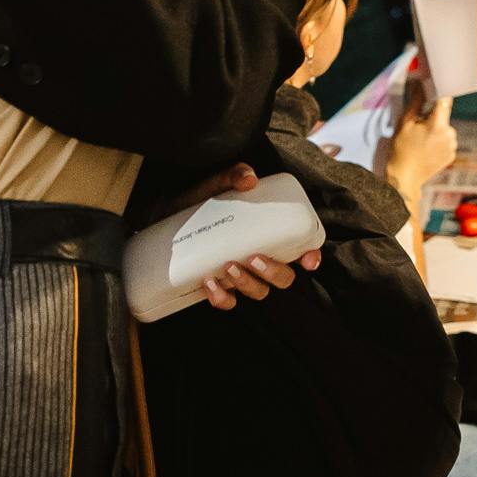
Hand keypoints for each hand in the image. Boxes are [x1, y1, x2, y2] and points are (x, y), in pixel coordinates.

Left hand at [182, 163, 324, 308]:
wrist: (166, 214)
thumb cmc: (201, 198)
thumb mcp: (218, 183)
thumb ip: (234, 174)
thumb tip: (249, 179)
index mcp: (270, 233)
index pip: (301, 249)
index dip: (310, 257)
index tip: (307, 260)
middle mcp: (260, 257)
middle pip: (283, 278)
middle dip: (273, 273)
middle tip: (253, 258)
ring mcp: (241, 274)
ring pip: (259, 291)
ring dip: (247, 284)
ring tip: (228, 266)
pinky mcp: (219, 285)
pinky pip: (228, 302)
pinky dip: (222, 298)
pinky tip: (209, 283)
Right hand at [380, 98, 458, 197]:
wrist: (405, 176)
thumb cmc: (402, 149)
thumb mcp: (405, 122)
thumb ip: (415, 101)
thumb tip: (420, 84)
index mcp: (438, 125)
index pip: (445, 101)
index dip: (441, 94)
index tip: (436, 90)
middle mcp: (449, 135)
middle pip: (444, 116)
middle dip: (433, 118)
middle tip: (419, 127)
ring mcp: (452, 146)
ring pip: (446, 129)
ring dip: (437, 131)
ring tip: (422, 141)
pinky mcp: (452, 155)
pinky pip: (447, 141)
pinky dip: (439, 142)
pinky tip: (427, 149)